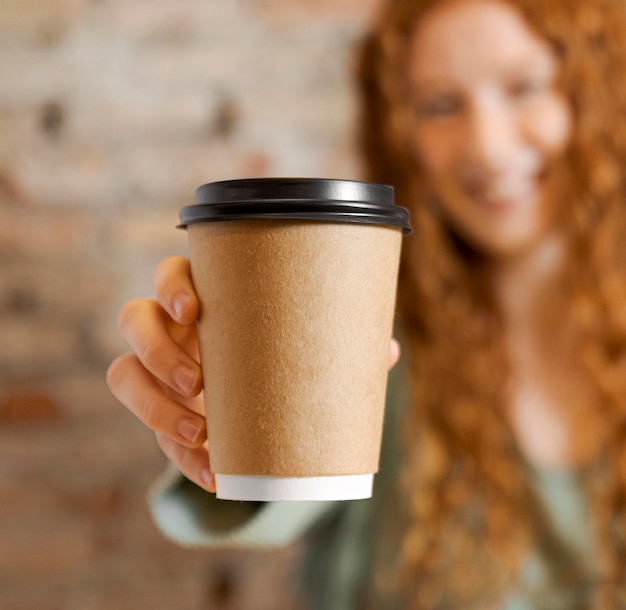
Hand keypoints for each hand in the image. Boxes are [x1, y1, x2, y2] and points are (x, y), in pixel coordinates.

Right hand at [107, 256, 401, 492]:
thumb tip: (387, 350)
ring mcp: (160, 373)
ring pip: (124, 375)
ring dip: (153, 406)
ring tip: (199, 433)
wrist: (267, 407)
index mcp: (207, 300)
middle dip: (156, 350)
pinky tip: (216, 473)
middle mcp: (173, 331)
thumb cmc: (285, 361)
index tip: (194, 310)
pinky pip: (152, 435)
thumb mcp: (308, 352)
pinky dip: (181, 458)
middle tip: (195, 381)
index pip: (170, 275)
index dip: (170, 286)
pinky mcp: (162, 417)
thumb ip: (337, 348)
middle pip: (133, 319)